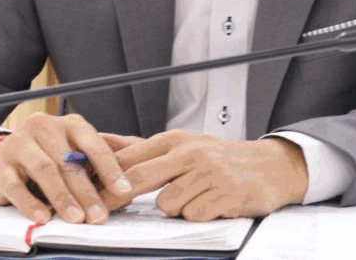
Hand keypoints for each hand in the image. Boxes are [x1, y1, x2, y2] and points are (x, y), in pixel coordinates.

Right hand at [0, 113, 134, 224]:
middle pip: (69, 161)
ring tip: (75, 219)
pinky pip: (16, 185)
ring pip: (45, 170)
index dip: (110, 168)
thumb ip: (107, 150)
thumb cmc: (48, 156)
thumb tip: (144, 149)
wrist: (0, 160)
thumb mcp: (77, 149)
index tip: (125, 190)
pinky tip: (43, 218)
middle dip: (87, 191)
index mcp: (69, 124)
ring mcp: (20, 144)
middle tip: (100, 217)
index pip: (94, 144)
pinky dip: (31, 203)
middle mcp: (44, 127)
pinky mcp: (1, 166)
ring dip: (62, 197)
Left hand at [100, 130, 308, 220]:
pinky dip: (199, 216)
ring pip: (167, 204)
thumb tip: (101, 140)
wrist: (269, 166)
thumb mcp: (181, 146)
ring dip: (175, 209)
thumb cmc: (219, 158)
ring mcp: (208, 172)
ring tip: (194, 198)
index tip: (87, 193)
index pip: (130, 158)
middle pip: (139, 178)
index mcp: (175, 140)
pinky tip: (211, 205)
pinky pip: (194, 215)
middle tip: (104, 215)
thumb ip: (140, 148)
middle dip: (117, 199)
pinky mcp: (226, 194)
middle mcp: (190, 152)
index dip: (103, 178)